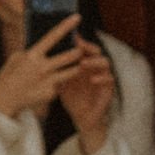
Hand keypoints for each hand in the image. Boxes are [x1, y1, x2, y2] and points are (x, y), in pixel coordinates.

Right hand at [0, 14, 86, 121]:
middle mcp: (42, 68)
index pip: (52, 37)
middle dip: (78, 51)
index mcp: (32, 55)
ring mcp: (48, 81)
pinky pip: (62, 84)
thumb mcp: (17, 58)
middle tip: (81, 49)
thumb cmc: (12, 74)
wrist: (6, 99)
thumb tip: (44, 40)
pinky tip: (54, 83)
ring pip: (72, 71)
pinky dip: (61, 82)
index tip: (77, 17)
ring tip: (78, 64)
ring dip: (77, 67)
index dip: (65, 26)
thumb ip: (31, 50)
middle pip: (69, 56)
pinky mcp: (52, 93)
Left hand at [55, 39, 115, 154]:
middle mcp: (95, 68)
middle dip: (89, 47)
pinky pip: (110, 79)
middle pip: (97, 51)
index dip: (81, 42)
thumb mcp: (61, 82)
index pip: (85, 48)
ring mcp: (103, 78)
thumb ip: (58, 69)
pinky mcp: (109, 89)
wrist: (81, 117)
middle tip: (80, 47)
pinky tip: (93, 79)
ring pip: (106, 63)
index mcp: (85, 64)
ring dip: (95, 61)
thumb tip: (44, 55)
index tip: (73, 37)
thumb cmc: (72, 98)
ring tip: (84, 63)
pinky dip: (102, 78)